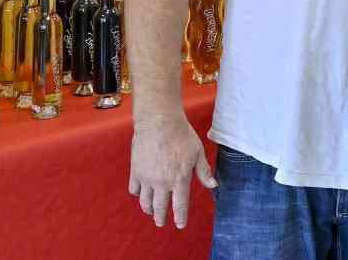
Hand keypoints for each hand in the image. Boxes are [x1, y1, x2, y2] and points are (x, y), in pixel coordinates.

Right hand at [128, 114, 217, 228]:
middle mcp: (162, 182)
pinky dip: (137, 194)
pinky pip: (134, 189)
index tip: (180, 225)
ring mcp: (147, 178)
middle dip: (161, 218)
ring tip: (151, 212)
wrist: (159, 122)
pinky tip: (141, 194)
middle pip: (160, 207)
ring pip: (145, 201)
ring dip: (148, 209)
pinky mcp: (135, 171)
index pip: (180, 205)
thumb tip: (213, 186)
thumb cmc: (181, 135)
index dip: (180, 218)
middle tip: (161, 222)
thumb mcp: (198, 153)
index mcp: (179, 179)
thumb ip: (203, 171)